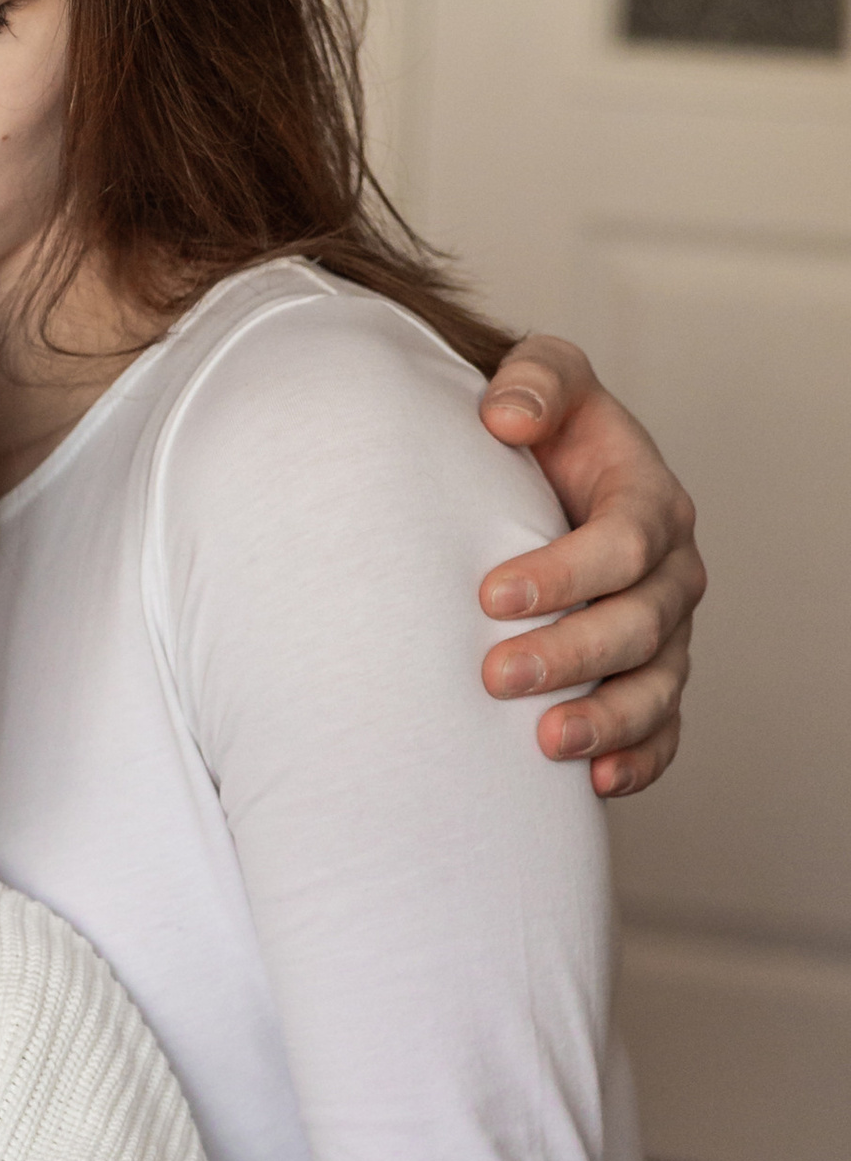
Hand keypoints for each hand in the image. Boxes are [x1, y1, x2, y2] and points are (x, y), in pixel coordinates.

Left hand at [476, 334, 703, 796]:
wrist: (541, 473)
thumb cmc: (541, 427)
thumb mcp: (543, 377)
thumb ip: (534, 380)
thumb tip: (507, 415)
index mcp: (650, 500)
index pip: (626, 543)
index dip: (564, 573)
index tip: (491, 596)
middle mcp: (670, 571)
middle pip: (640, 624)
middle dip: (571, 654)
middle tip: (496, 675)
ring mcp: (665, 631)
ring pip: (657, 686)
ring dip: (606, 719)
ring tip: (546, 743)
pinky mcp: (651, 677)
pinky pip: (662, 729)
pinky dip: (637, 759)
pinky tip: (593, 783)